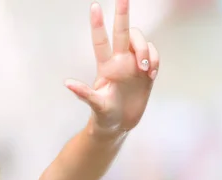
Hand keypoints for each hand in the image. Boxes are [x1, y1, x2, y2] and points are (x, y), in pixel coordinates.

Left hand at [65, 0, 158, 136]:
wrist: (120, 125)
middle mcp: (119, 61)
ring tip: (144, 70)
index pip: (100, 41)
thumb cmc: (104, 116)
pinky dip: (154, 60)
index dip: (97, 25)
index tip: (94, 6)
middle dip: (122, 13)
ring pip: (140, 42)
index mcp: (105, 67)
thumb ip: (84, 94)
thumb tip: (67, 83)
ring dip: (144, 51)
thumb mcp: (95, 106)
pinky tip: (150, 74)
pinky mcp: (147, 72)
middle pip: (122, 32)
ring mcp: (133, 64)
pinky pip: (153, 55)